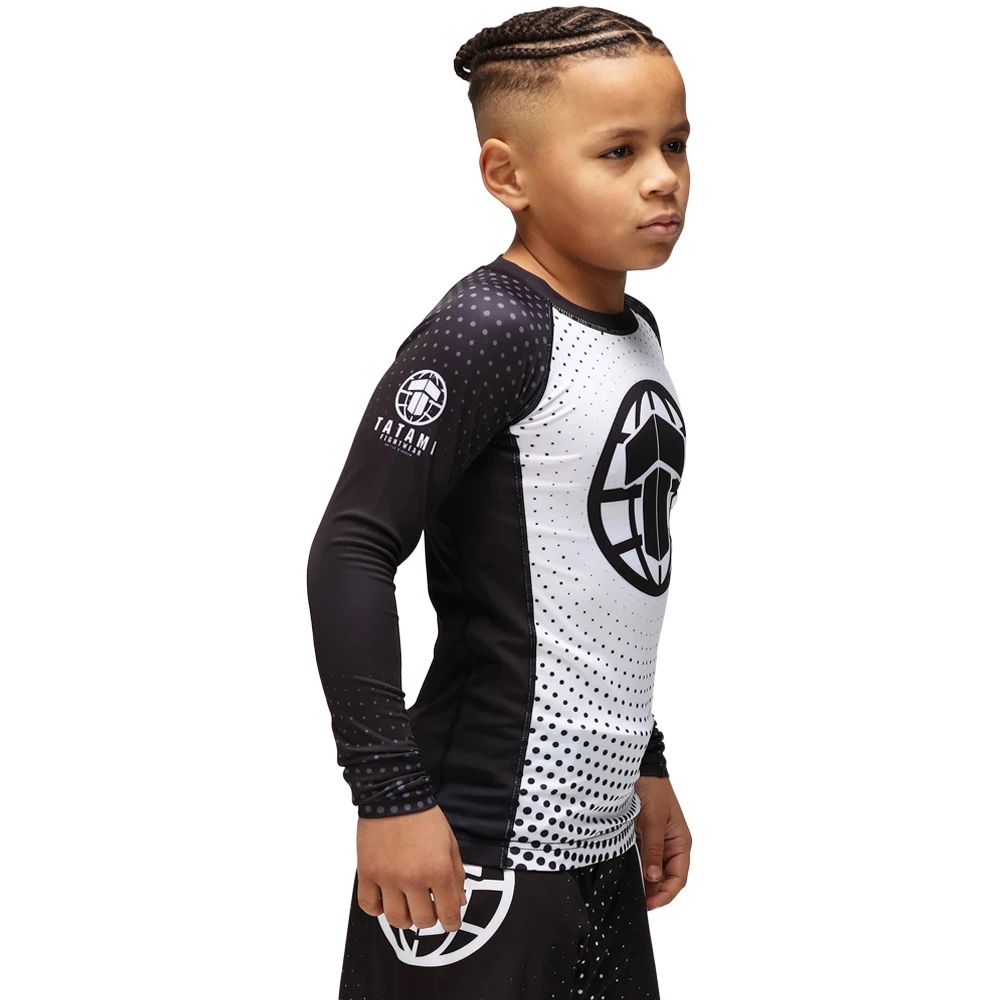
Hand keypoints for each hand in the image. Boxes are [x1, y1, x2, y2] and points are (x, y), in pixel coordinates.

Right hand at [356, 805, 467, 931]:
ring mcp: (388, 878)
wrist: (395, 795)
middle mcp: (413, 879)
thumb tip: (458, 901)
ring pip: (396, 919)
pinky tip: (385, 900)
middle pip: (422, 920)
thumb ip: (456, 874)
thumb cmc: (424, 817)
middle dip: (429, 918)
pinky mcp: (367, 873)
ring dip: (405, 918)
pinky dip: (377, 909)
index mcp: (438, 870)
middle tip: (429, 908)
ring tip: (407, 906)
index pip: (448, 913)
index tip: (450, 922)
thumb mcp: (450, 843)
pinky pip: (369, 906)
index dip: (451, 923)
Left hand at [634, 775, 690, 910]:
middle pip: (664, 878)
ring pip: (651, 871)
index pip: (678, 878)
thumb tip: (653, 877)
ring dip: (643, 881)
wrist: (640, 769)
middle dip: (653, 892)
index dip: (666, 894)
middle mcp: (670, 846)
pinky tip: (624, 874)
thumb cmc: (653, 790)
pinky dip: (635, 868)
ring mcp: (656, 843)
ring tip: (629, 891)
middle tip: (636, 902)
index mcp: (680, 843)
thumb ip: (654, 848)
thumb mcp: (654, 820)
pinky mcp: (642, 838)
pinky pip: (641, 859)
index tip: (650, 904)